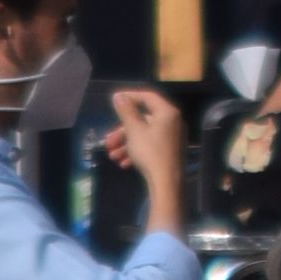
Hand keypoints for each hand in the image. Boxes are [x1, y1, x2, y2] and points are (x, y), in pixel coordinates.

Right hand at [102, 85, 187, 237]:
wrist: (167, 183)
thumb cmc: (150, 152)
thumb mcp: (134, 130)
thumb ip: (126, 111)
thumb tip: (119, 95)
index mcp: (167, 113)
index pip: (147, 97)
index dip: (130, 96)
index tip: (114, 100)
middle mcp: (172, 122)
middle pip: (143, 120)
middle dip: (122, 131)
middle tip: (107, 141)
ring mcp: (172, 138)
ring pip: (144, 135)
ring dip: (126, 144)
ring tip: (112, 156)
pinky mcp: (170, 152)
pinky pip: (150, 146)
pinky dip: (136, 152)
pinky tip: (123, 164)